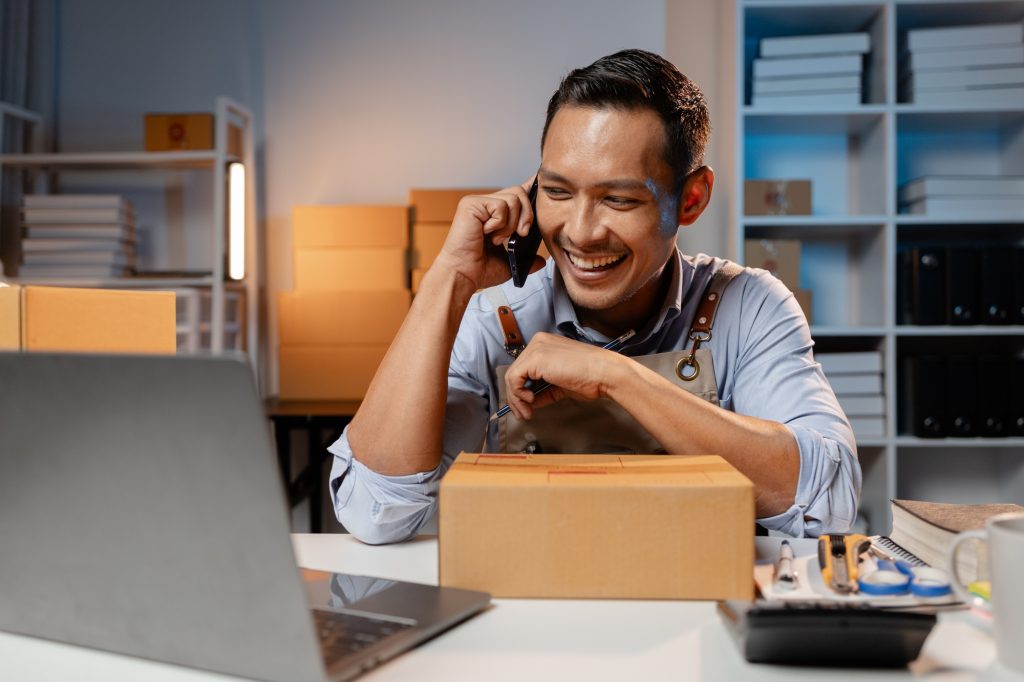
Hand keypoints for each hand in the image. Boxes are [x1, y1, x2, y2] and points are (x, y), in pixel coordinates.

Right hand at [430, 180, 544, 290]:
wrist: (463, 275)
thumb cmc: (479, 269)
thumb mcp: (510, 263)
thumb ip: (526, 259)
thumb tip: (541, 261)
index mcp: (494, 215)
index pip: (517, 194)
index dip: (530, 192)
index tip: (541, 193)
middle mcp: (485, 205)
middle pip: (519, 192)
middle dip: (527, 215)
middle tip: (521, 234)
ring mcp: (478, 203)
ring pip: (513, 198)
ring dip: (511, 224)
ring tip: (497, 238)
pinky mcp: (471, 204)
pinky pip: (500, 206)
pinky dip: (499, 224)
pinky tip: (486, 234)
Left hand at [503, 332, 627, 419]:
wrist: (604, 374)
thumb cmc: (591, 377)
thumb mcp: (561, 385)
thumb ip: (543, 390)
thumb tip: (530, 400)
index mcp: (546, 344)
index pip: (524, 367)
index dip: (521, 389)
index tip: (526, 405)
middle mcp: (539, 342)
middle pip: (516, 371)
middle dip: (516, 397)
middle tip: (523, 413)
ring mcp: (537, 348)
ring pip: (512, 376)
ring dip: (516, 399)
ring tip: (526, 412)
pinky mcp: (535, 358)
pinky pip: (515, 378)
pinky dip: (518, 393)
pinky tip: (530, 400)